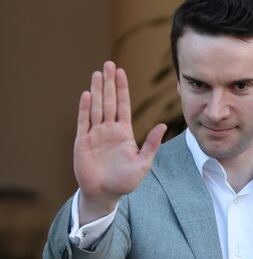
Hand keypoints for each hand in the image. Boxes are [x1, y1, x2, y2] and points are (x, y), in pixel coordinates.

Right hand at [74, 61, 166, 224]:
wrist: (105, 194)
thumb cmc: (125, 181)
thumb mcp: (143, 163)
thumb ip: (151, 144)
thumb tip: (163, 125)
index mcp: (124, 133)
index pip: (123, 105)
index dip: (121, 89)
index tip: (121, 72)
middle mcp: (109, 130)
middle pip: (108, 101)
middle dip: (108, 83)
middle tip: (108, 64)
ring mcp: (95, 135)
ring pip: (96, 107)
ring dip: (96, 90)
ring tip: (97, 73)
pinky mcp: (83, 142)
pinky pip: (84, 122)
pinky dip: (85, 109)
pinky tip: (87, 95)